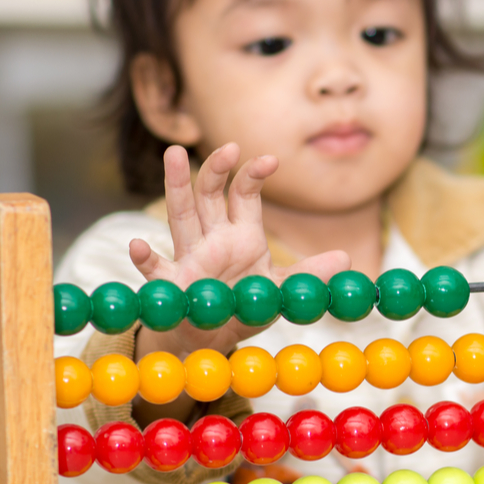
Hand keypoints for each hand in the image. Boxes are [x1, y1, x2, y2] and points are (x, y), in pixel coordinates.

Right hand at [130, 143, 349, 358]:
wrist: (214, 337)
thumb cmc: (244, 305)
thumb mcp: (281, 290)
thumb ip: (309, 275)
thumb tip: (347, 260)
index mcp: (241, 233)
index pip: (244, 193)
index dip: (254, 174)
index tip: (270, 160)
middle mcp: (213, 237)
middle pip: (210, 193)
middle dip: (217, 168)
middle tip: (228, 146)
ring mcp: (189, 256)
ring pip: (180, 214)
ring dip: (176, 184)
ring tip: (172, 153)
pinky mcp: (172, 284)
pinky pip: (156, 269)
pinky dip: (145, 259)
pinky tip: (136, 245)